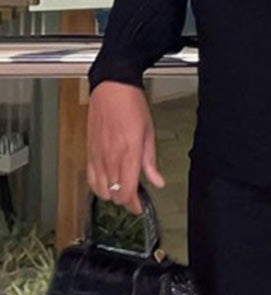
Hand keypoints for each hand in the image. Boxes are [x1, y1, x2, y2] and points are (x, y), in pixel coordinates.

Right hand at [86, 81, 165, 214]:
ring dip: (112, 195)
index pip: (127, 192)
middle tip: (135, 198)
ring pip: (101, 189)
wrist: (112, 88)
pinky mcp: (89, 151)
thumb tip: (157, 181)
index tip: (140, 207)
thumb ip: (150, 161)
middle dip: (125, 200)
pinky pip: (90, 177)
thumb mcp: (149, 133)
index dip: (134, 205)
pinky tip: (107, 183)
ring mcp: (97, 155)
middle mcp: (111, 157)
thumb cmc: (132, 105)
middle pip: (114, 194)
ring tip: (122, 190)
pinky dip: (98, 185)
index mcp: (128, 153)